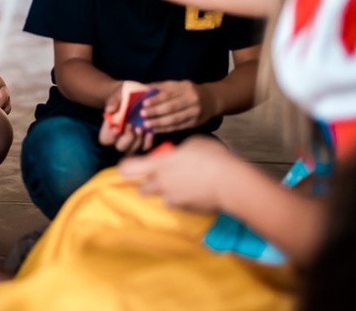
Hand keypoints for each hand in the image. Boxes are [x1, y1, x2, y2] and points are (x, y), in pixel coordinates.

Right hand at [98, 83, 152, 154]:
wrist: (135, 95)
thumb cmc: (123, 96)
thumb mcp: (117, 95)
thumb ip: (113, 101)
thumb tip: (109, 110)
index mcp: (109, 129)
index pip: (105, 139)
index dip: (110, 136)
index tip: (116, 128)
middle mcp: (119, 139)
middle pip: (121, 147)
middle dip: (126, 139)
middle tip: (130, 126)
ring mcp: (131, 142)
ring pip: (133, 149)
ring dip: (137, 141)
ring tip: (140, 128)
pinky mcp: (143, 142)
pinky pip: (145, 147)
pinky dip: (147, 142)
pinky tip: (150, 132)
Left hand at [117, 136, 237, 213]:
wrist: (230, 183)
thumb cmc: (211, 157)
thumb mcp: (192, 144)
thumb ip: (178, 151)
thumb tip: (178, 153)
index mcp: (158, 165)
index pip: (128, 169)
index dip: (126, 167)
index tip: (130, 166)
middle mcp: (161, 184)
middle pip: (142, 189)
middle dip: (148, 184)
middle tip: (161, 177)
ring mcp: (173, 199)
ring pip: (162, 198)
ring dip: (167, 193)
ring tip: (183, 185)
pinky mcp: (186, 210)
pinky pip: (179, 205)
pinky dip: (183, 200)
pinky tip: (196, 193)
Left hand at [140, 80, 211, 133]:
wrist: (211, 100)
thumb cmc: (189, 91)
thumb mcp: (178, 85)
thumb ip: (161, 86)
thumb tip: (142, 87)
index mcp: (186, 88)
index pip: (169, 94)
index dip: (156, 99)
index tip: (144, 104)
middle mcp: (192, 100)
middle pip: (172, 107)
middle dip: (156, 112)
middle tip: (142, 115)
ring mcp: (195, 113)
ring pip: (175, 119)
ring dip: (159, 123)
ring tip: (147, 124)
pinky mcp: (195, 123)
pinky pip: (179, 127)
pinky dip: (166, 129)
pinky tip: (156, 129)